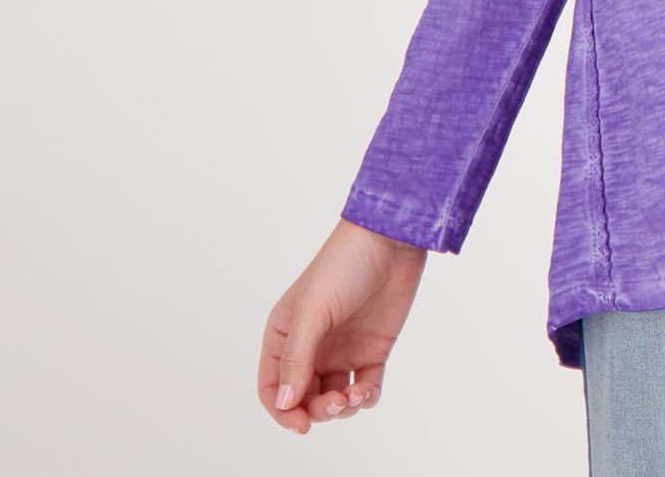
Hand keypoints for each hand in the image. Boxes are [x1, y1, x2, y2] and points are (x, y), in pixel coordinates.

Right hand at [257, 218, 427, 434]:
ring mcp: (342, 349)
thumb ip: (297, 358)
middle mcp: (311, 346)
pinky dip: (366, 398)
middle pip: (304, 398)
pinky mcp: (372, 349)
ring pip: (335, 398)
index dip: (282, 411)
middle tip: (336, 403)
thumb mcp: (314, 310)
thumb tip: (284, 403)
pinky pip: (365, 388)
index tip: (300, 424)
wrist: (392, 239)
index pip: (272, 386)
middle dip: (318, 410)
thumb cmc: (344, 264)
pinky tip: (368, 389)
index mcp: (285, 334)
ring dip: (343, 408)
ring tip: (356, 394)